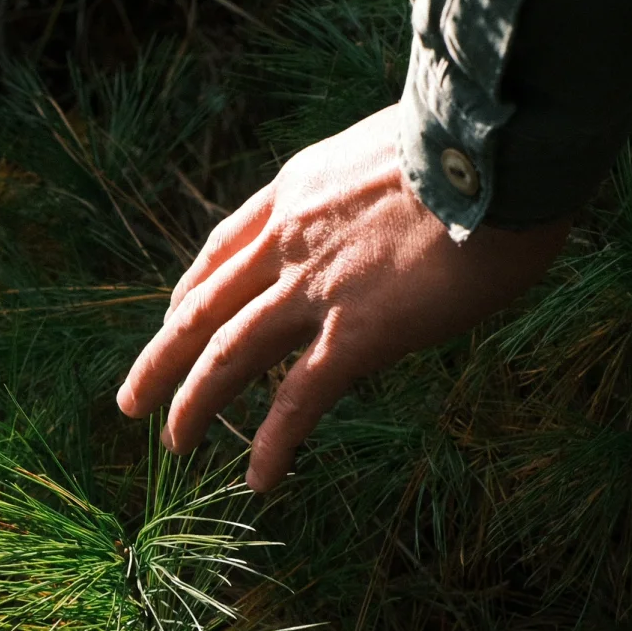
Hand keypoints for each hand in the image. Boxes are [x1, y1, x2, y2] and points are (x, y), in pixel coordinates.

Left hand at [116, 103, 569, 492]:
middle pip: (203, 306)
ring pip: (228, 354)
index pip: (226, 246)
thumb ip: (373, 196)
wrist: (499, 152)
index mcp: (299, 190)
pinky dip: (272, 444)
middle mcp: (289, 239)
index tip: (175, 318)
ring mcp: (315, 288)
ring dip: (194, 403)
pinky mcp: (354, 334)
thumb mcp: (399, 155)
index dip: (193, 290)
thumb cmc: (481, 150)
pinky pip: (297, 401)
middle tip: (132, 400)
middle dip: (164, 356)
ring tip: (173, 444)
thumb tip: (401, 222)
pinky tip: (258, 480)